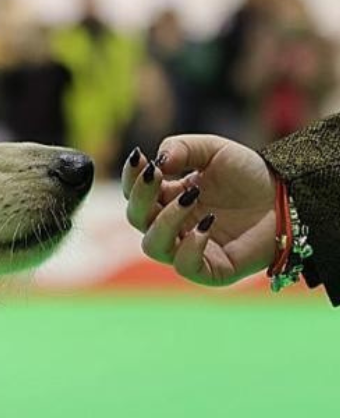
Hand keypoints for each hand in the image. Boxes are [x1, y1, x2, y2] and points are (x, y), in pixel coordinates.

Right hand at [121, 134, 278, 286]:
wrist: (287, 197)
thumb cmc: (248, 174)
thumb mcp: (214, 150)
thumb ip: (183, 147)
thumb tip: (156, 162)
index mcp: (167, 198)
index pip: (135, 194)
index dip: (131, 178)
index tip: (141, 158)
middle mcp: (173, 225)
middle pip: (137, 219)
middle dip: (142, 197)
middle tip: (158, 175)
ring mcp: (189, 249)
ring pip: (153, 246)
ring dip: (165, 221)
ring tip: (190, 198)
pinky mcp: (210, 270)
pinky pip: (184, 266)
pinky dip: (189, 246)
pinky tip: (207, 224)